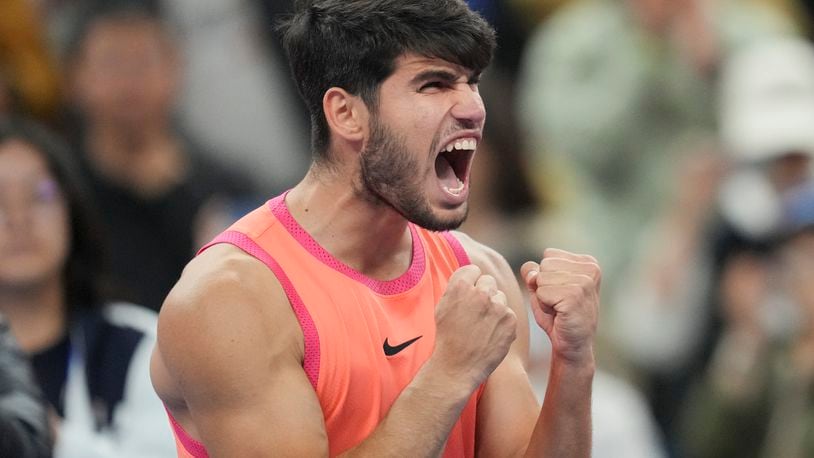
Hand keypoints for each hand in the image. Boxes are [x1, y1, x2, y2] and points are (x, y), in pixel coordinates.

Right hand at [433, 265, 516, 388]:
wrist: (457, 367)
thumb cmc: (447, 338)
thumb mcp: (442, 307)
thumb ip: (456, 288)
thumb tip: (469, 276)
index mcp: (461, 287)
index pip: (473, 270)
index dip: (470, 282)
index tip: (469, 293)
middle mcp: (481, 294)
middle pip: (489, 281)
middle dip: (483, 292)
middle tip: (476, 311)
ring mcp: (498, 308)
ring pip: (500, 297)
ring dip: (494, 307)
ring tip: (482, 325)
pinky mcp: (510, 322)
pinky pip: (509, 314)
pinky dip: (502, 322)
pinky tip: (491, 334)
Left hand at [521, 249, 599, 365]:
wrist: (572, 345)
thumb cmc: (558, 315)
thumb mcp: (543, 288)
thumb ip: (534, 272)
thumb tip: (531, 272)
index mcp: (588, 262)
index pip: (548, 255)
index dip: (547, 276)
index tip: (561, 293)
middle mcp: (590, 268)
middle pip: (544, 265)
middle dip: (544, 286)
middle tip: (559, 303)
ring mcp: (584, 282)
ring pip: (541, 278)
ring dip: (543, 297)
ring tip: (559, 309)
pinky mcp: (575, 296)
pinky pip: (541, 292)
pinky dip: (544, 306)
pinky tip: (559, 315)